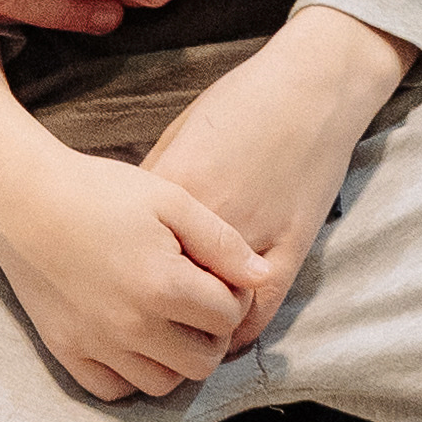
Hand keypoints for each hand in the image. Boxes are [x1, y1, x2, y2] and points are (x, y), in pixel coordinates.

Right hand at [0, 123, 274, 402]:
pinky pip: (113, 390)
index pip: (228, 318)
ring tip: (166, 323)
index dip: (232, 296)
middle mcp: (132, 325)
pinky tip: (131, 341)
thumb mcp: (169, 198)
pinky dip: (130, 375)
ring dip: (175, 360)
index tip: (215, 277)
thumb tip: (261, 278)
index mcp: (163, 285)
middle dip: (210, 335)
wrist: (22, 198)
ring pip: (162, 384)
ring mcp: (96, 344)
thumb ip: (221, 241)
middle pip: (202, 362)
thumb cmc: (99, 190)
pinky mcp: (66, 351)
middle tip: (196, 304)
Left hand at [132, 8, 413, 349]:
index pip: (132, 251)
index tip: (109, 281)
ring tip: (177, 333)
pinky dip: (238, 329)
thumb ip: (155, 187)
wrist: (312, 88)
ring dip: (195, 327)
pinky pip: (260, 312)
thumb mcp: (180, 135)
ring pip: (213, 311)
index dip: (118, 271)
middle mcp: (210, 225)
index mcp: (174, 191)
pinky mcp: (293, 253)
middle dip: (149, 306)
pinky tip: (222, 333)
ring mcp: (254, 242)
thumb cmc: (242, 103)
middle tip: (136, 318)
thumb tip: (130, 229)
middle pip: (167, 288)